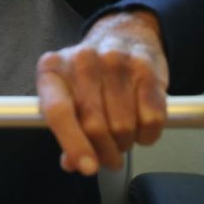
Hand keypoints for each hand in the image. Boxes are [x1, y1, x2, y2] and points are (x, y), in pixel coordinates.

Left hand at [36, 10, 168, 174]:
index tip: (87, 167)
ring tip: (122, 137)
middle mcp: (82, 61)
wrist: (122, 35)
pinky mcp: (146, 68)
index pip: (58, 111)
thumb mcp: (66, 94)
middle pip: (95, 125)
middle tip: (109, 158)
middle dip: (105, 152)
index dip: (73, 144)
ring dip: (125, 143)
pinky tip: (141, 127)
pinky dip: (148, 134)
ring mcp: (115, 61)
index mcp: (52, 69)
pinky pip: (151, 118)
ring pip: (124, 126)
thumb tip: (73, 163)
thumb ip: (65, 128)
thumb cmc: (88, 75)